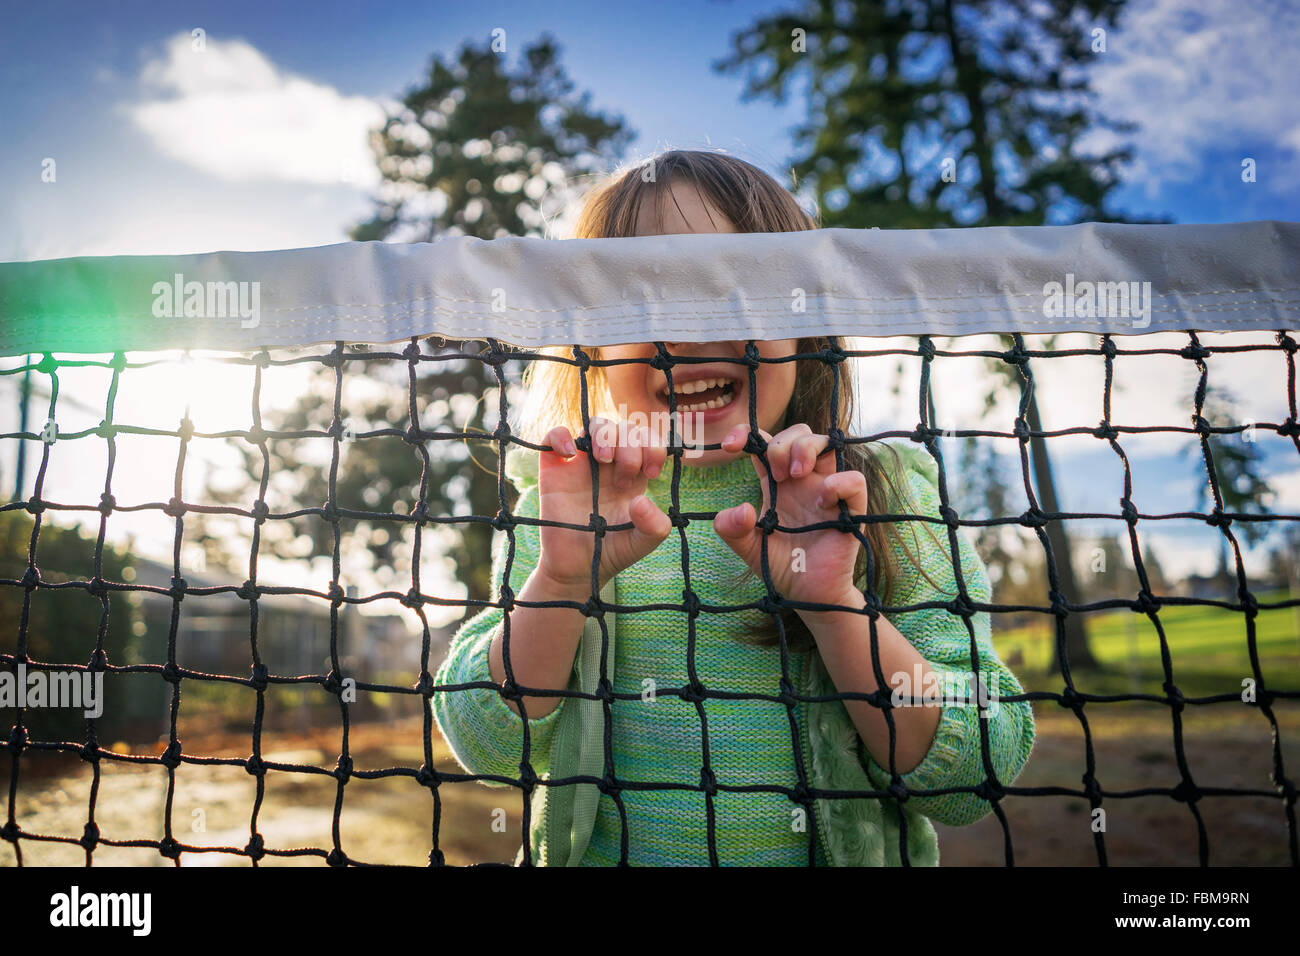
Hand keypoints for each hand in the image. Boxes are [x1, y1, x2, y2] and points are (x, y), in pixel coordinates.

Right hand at [534, 418, 671, 596]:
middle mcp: (610, 464)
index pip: (648, 441)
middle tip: (623, 479)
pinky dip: (561, 435)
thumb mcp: (642, 543)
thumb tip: (641, 500)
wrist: (577, 568)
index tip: (650, 473)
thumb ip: (655, 526)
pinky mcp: (554, 468)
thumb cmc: (611, 552)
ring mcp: (581, 464)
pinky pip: (553, 436)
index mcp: (634, 475)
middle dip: (630, 445)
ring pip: (596, 425)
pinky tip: (571, 453)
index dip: (653, 447)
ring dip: (605, 434)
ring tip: (604, 459)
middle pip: (624, 428)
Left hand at [713, 423, 867, 608]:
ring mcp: (828, 491)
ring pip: (827, 443)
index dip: (746, 433)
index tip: (729, 445)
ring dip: (806, 449)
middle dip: (782, 443)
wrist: (809, 596)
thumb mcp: (748, 548)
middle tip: (776, 475)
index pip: (764, 443)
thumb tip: (740, 509)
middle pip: (799, 434)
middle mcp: (803, 481)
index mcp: (776, 484)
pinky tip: (822, 501)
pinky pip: (854, 479)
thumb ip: (731, 530)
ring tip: (793, 476)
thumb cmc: (782, 567)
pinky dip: (838, 482)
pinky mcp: (850, 509)